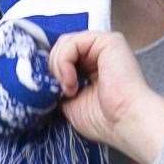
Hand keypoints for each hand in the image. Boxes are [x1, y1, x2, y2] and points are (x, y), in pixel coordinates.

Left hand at [49, 30, 163, 163]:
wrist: (125, 122)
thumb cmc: (103, 120)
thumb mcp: (69, 103)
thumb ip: (57, 86)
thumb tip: (39, 78)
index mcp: (91, 67)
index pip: (62, 57)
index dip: (48, 71)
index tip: (46, 91)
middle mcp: (97, 54)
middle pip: (60, 48)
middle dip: (51, 69)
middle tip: (58, 92)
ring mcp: (103, 45)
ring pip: (64, 43)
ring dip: (57, 68)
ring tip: (67, 90)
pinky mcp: (107, 40)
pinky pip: (72, 43)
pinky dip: (64, 62)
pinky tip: (71, 83)